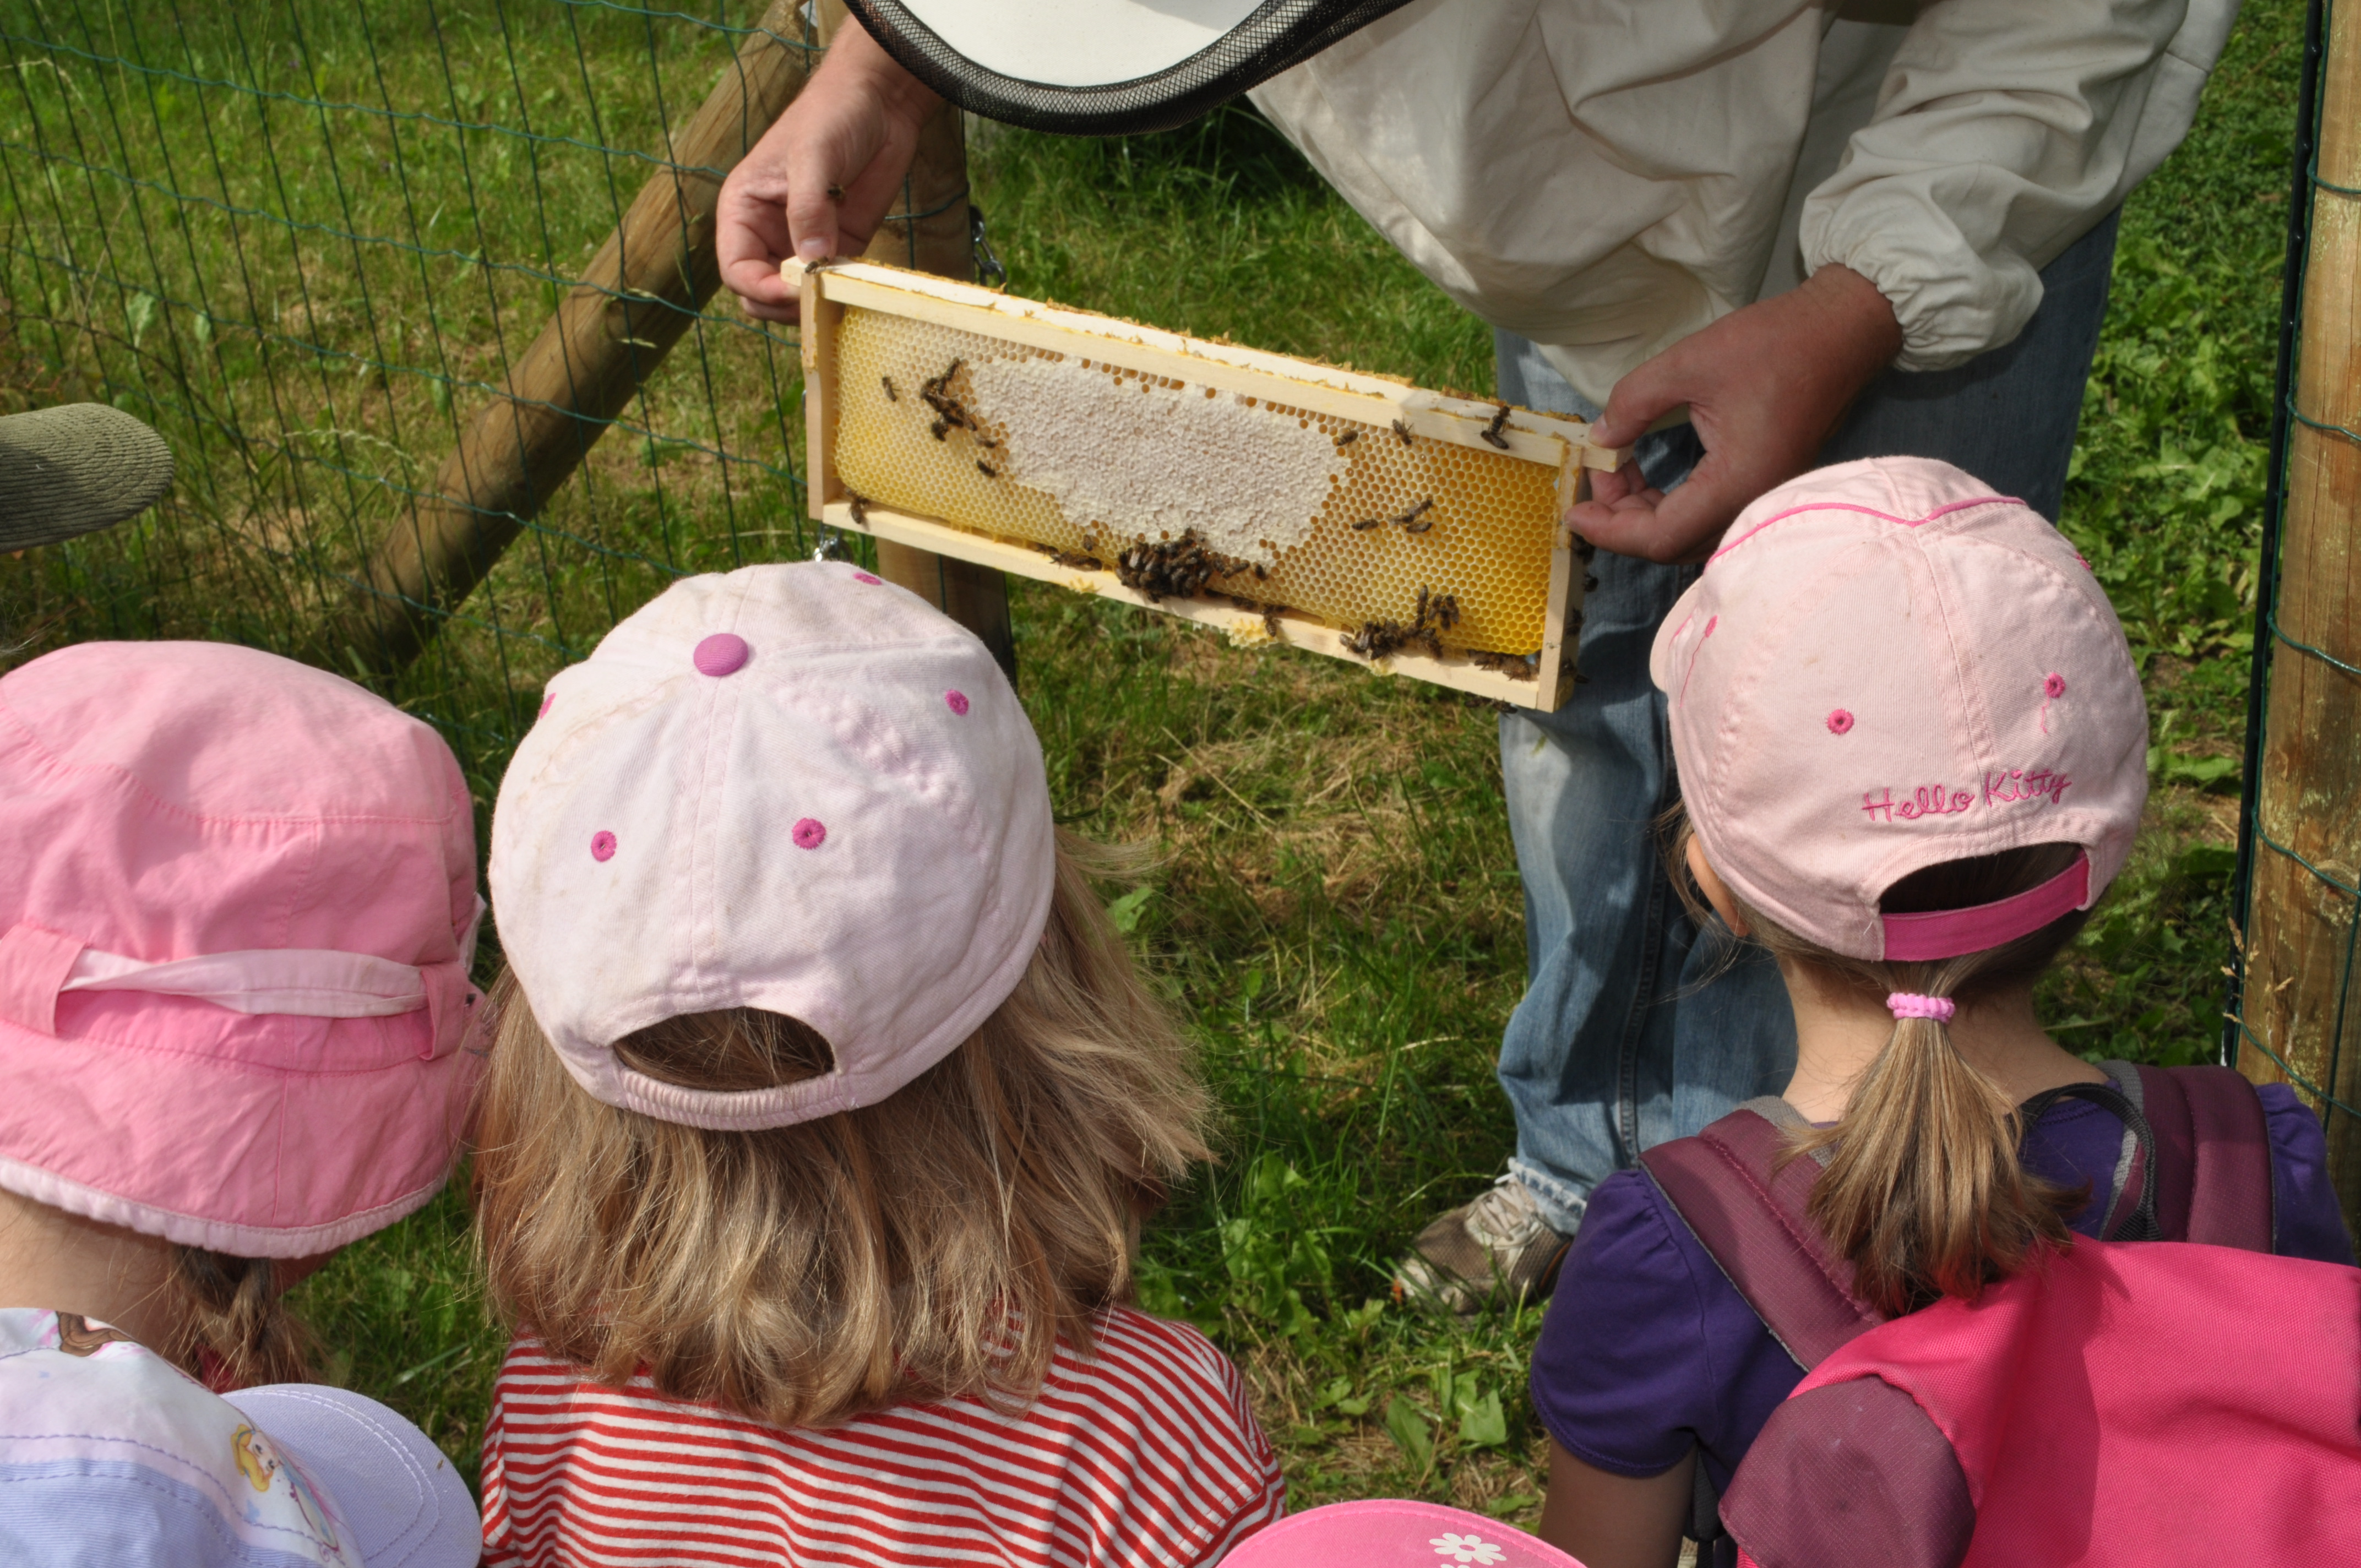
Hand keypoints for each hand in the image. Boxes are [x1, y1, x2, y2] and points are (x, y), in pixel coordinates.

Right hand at [715, 23, 941, 321]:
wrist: (879, 102)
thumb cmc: (832, 116)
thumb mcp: (812, 156)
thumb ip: (808, 208)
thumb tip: (810, 263)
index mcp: (743, 210)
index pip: (736, 269)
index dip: (758, 288)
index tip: (792, 291)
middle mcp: (768, 232)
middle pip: (760, 293)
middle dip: (783, 305)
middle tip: (817, 299)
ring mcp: (804, 243)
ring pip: (795, 297)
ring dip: (813, 304)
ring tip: (838, 293)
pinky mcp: (839, 247)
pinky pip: (832, 285)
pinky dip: (841, 295)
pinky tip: (857, 288)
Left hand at [1566, 264, 1903, 562]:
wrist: (1840, 331)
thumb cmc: (1772, 343)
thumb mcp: (1687, 364)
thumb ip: (1632, 404)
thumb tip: (1599, 439)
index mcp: (1738, 483)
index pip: (1661, 536)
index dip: (1610, 530)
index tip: (1574, 507)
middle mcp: (1753, 504)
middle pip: (1673, 544)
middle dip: (1623, 521)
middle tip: (1595, 476)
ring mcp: (1763, 498)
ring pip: (1691, 534)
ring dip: (1646, 514)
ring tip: (1615, 472)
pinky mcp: (1764, 486)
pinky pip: (1709, 516)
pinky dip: (1672, 505)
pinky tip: (1647, 477)